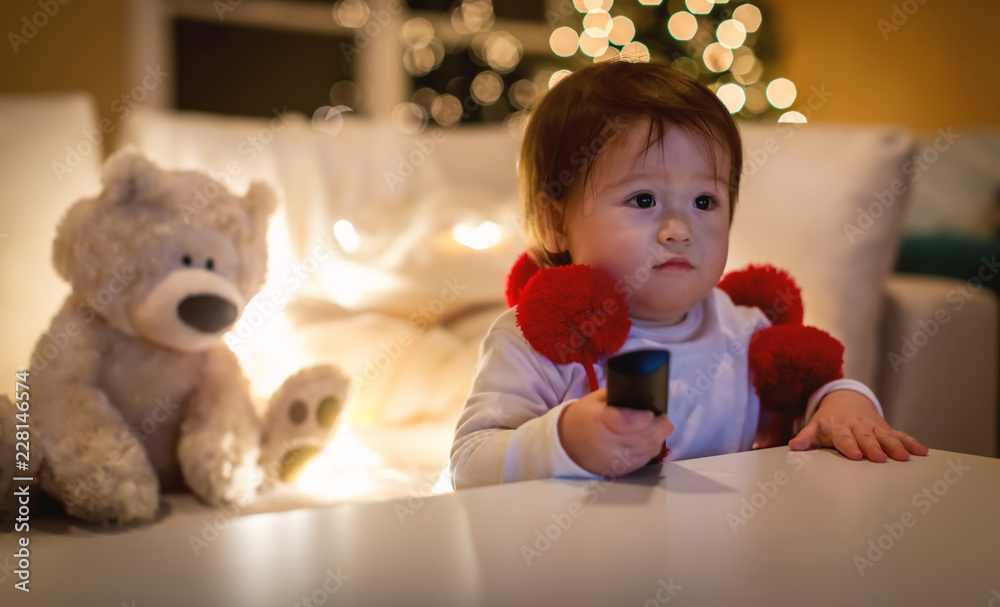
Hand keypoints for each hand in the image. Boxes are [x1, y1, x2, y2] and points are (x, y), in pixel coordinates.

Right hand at [558, 388, 673, 474]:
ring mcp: (614, 459)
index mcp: (599, 420)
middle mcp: (607, 442)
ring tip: (660, 428)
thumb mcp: (595, 400)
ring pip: (646, 450)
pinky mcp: (619, 470)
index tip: (651, 412)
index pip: (624, 422)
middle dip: (658, 427)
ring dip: (657, 438)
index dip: (641, 418)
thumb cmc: (583, 417)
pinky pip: (643, 460)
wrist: (567, 445)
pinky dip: (651, 449)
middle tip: (664, 419)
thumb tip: (642, 393)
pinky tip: (652, 441)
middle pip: (641, 437)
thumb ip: (618, 395)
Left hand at [788, 390, 927, 461]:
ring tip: (905, 457)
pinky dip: (911, 442)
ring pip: (886, 436)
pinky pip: (900, 435)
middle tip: (880, 458)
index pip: (844, 437)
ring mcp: (874, 427)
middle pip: (866, 437)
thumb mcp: (815, 426)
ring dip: (896, 446)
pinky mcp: (887, 428)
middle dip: (873, 447)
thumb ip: (806, 437)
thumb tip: (793, 446)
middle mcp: (859, 426)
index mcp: (840, 427)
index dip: (848, 446)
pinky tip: (922, 451)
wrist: (845, 399)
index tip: (854, 455)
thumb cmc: (829, 419)